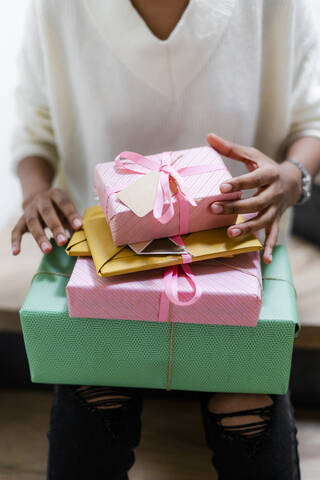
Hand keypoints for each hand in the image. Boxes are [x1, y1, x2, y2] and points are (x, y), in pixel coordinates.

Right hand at [11, 188, 81, 254]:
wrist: (38, 198)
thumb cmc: (58, 208)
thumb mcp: (67, 211)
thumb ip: (73, 222)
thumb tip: (83, 238)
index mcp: (56, 195)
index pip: (64, 203)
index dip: (72, 215)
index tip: (79, 226)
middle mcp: (41, 200)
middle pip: (47, 212)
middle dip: (55, 227)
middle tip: (63, 242)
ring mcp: (30, 210)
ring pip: (33, 222)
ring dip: (40, 237)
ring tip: (48, 250)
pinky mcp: (21, 219)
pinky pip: (16, 230)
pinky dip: (15, 241)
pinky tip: (16, 252)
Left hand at [207, 133, 301, 263]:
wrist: (292, 181)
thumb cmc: (266, 167)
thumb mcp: (252, 155)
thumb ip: (230, 148)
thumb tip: (208, 136)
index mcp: (269, 174)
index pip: (253, 179)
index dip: (238, 183)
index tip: (221, 187)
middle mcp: (274, 193)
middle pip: (256, 202)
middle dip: (236, 206)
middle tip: (215, 209)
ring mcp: (276, 209)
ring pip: (263, 220)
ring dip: (247, 228)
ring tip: (230, 233)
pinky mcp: (275, 220)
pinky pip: (273, 234)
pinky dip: (269, 247)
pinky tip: (263, 259)